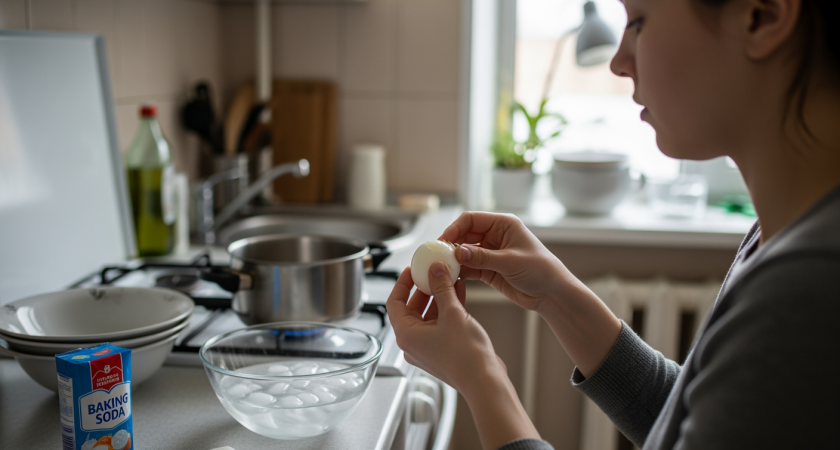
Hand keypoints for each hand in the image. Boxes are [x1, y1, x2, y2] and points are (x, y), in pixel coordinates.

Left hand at [387, 262, 540, 448]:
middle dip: (424, 288)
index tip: (411, 270)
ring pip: (428, 315)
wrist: (484, 380)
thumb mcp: (452, 313)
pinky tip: (459, 293)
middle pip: (411, 308)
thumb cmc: (465, 356)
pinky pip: (440, 324)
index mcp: (406, 335)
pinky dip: (447, 309)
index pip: (394, 302)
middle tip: (433, 272)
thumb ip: (441, 288)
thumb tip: (435, 270)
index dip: (402, 283)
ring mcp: (427, 348)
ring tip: (450, 278)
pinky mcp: (442, 350)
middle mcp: (413, 343)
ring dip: (439, 297)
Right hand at [442, 212, 621, 377]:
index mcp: (503, 224)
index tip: (442, 242)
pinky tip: (451, 277)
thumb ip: (483, 257)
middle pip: (464, 235)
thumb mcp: (510, 262)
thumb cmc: (540, 270)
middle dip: (450, 245)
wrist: (552, 294)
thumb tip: (458, 253)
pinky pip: (469, 267)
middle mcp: (495, 236)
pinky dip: (460, 271)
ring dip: (453, 260)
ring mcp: (491, 253)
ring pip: (464, 252)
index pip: (471, 219)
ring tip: (441, 268)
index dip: (454, 229)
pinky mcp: (489, 269)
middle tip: (437, 256)